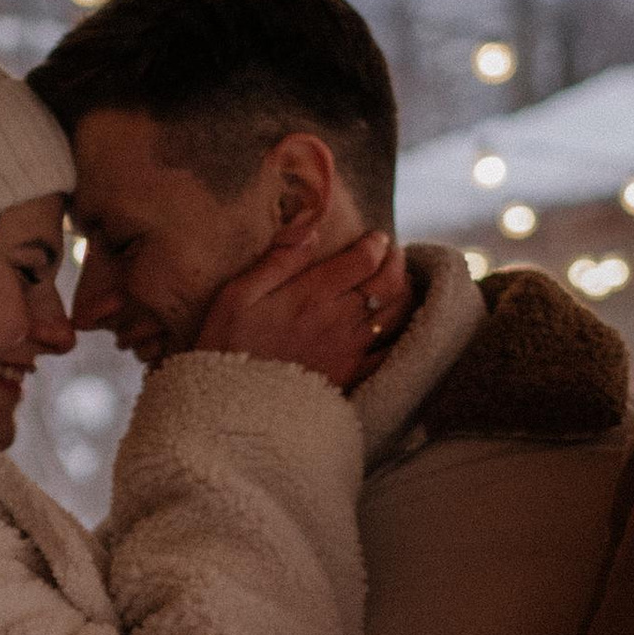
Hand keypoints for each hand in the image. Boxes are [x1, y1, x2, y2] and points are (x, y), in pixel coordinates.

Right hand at [193, 222, 409, 391]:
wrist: (232, 407)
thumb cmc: (228, 347)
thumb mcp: (238, 295)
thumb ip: (277, 260)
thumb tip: (309, 227)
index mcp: (313, 295)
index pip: (364, 260)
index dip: (376, 243)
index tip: (376, 237)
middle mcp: (339, 320)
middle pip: (389, 283)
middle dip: (396, 262)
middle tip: (393, 253)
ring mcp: (350, 350)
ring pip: (397, 314)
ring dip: (405, 292)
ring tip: (399, 282)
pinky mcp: (352, 376)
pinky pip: (391, 352)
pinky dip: (402, 333)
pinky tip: (399, 326)